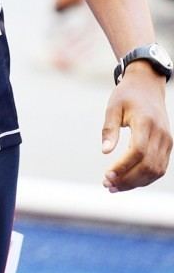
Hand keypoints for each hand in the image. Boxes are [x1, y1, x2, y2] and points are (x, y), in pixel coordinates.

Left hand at [101, 61, 171, 191]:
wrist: (147, 85)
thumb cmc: (127, 95)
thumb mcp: (113, 107)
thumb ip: (109, 129)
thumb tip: (105, 151)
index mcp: (146, 122)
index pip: (138, 151)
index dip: (123, 167)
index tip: (107, 175)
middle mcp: (160, 134)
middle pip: (148, 165)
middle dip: (128, 180)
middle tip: (107, 185)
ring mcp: (167, 141)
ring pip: (156, 171)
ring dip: (136, 182)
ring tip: (115, 187)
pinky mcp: (168, 145)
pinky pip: (159, 168)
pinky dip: (145, 178)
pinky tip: (128, 180)